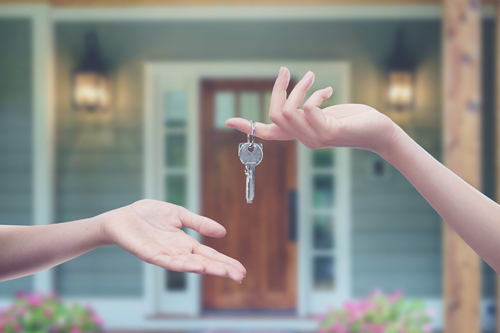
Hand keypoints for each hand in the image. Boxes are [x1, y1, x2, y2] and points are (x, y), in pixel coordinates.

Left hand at [97, 199, 245, 282]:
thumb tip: (223, 232)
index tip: (241, 270)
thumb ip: (199, 223)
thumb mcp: (179, 215)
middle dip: (221, 269)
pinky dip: (183, 265)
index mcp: (185, 243)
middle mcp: (177, 252)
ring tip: (223, 272)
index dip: (225, 262)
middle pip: (203, 263)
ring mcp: (164, 255)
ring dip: (207, 269)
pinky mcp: (150, 254)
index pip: (209, 255)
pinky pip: (168, 262)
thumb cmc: (148, 215)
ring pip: (189, 265)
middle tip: (240, 276)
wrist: (122, 217)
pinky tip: (196, 266)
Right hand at [225, 67, 398, 154]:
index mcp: (299, 134)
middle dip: (278, 90)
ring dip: (299, 89)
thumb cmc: (353, 121)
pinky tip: (328, 91)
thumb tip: (296, 102)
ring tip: (311, 77)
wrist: (378, 132)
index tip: (227, 122)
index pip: (268, 133)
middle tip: (285, 72)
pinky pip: (308, 109)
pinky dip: (315, 95)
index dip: (247, 126)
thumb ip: (307, 110)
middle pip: (275, 115)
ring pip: (289, 112)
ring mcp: (314, 139)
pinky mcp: (328, 133)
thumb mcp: (325, 114)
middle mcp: (303, 140)